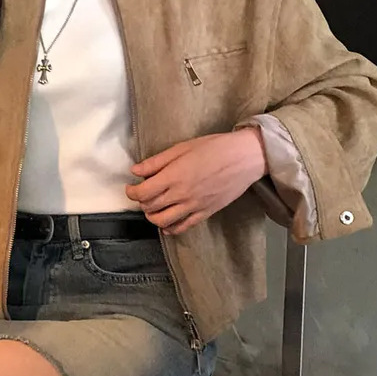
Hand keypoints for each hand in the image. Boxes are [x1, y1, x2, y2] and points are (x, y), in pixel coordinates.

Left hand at [125, 129, 267, 235]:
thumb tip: (135, 171)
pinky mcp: (205, 213)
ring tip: (153, 207)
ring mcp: (194, 206)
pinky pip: (182, 227)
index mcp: (174, 176)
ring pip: (163, 221)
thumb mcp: (182, 148)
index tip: (131, 187)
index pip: (143, 193)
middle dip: (141, 202)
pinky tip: (167, 223)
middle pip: (150, 207)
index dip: (132, 192)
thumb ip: (156, 162)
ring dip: (152, 216)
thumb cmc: (215, 147)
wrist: (245, 158)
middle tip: (143, 193)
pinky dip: (170, 228)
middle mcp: (181, 194)